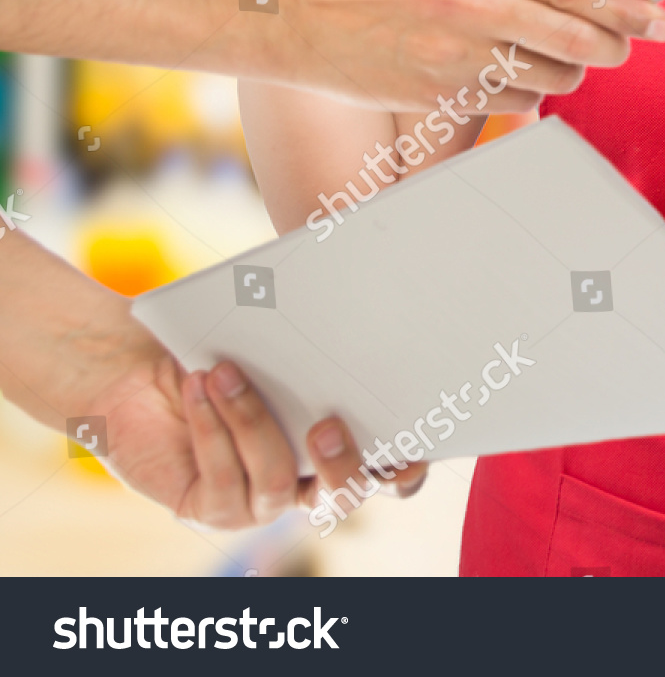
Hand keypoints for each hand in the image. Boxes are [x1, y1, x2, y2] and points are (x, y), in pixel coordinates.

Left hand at [92, 339, 425, 530]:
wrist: (139, 369)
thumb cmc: (224, 340)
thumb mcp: (278, 329)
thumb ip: (321, 319)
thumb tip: (360, 271)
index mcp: (341, 439)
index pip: (392, 470)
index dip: (406, 468)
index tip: (411, 444)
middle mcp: (307, 478)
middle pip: (345, 495)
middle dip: (342, 463)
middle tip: (325, 424)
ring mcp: (259, 500)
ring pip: (276, 481)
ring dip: (252, 422)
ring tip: (226, 371)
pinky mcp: (211, 507)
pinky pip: (222, 480)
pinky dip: (213, 426)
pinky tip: (200, 383)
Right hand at [278, 0, 664, 109]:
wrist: (295, 13)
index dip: (625, 7)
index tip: (661, 19)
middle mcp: (466, 5)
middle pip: (572, 39)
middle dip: (615, 45)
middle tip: (629, 42)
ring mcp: (452, 58)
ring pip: (549, 77)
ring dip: (573, 69)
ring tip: (572, 53)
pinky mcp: (440, 96)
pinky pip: (513, 102)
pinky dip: (531, 90)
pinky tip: (525, 71)